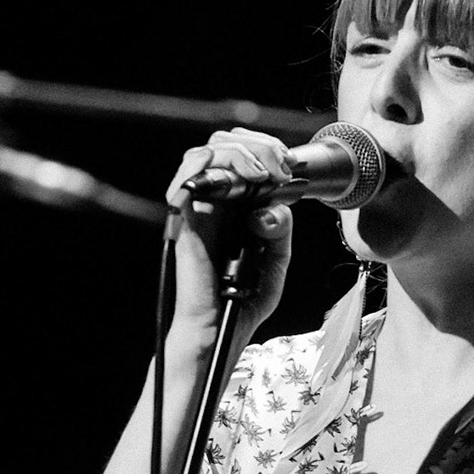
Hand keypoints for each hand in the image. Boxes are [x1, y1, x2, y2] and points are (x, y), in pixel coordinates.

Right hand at [164, 129, 294, 346]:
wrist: (221, 329)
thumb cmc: (243, 299)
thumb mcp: (276, 259)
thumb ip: (280, 229)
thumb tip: (268, 206)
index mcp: (237, 204)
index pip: (243, 153)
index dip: (266, 148)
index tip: (289, 166)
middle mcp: (215, 201)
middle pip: (224, 144)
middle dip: (258, 144)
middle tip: (280, 167)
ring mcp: (199, 209)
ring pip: (205, 153)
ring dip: (239, 152)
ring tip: (262, 173)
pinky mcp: (186, 222)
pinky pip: (184, 181)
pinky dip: (205, 166)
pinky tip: (238, 178)